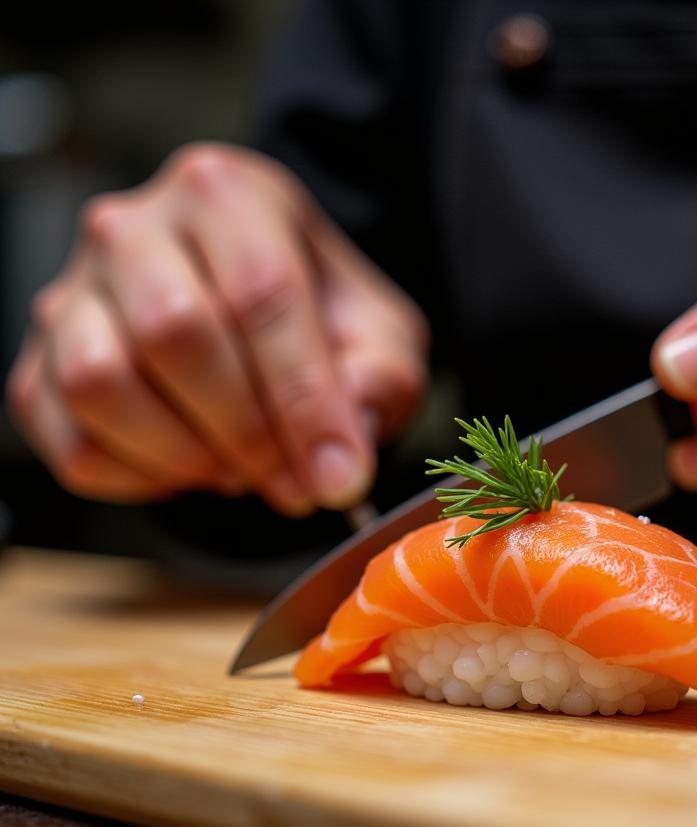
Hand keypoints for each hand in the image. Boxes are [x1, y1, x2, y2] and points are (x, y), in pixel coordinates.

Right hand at [5, 143, 427, 514]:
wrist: (255, 312)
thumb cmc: (320, 319)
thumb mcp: (379, 336)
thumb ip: (378, 383)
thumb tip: (339, 464)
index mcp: (227, 194)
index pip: (260, 294)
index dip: (303, 400)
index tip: (336, 475)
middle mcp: (132, 228)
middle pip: (174, 333)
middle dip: (247, 432)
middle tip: (294, 483)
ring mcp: (73, 294)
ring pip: (102, 384)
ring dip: (185, 455)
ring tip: (241, 469)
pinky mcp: (39, 363)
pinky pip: (73, 440)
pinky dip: (141, 479)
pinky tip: (193, 470)